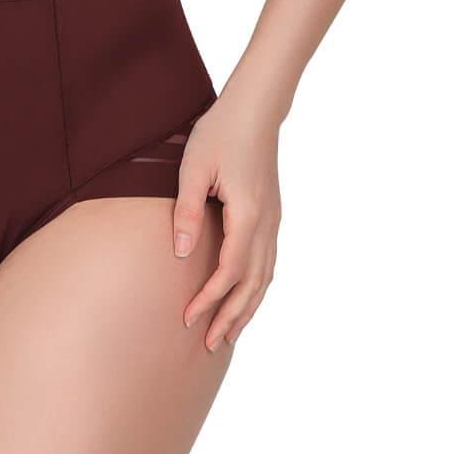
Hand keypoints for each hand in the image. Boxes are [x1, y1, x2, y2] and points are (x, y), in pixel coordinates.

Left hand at [174, 84, 282, 351]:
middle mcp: (266, 223)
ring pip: (265, 277)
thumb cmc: (219, 133)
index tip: (189, 318)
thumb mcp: (193, 168)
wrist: (254, 109)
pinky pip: (269, 262)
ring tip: (229, 334)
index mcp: (247, 214)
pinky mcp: (273, 214)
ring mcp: (274, 220)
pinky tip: (248, 297)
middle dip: (231, 316)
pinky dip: (259, 287)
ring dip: (248, 308)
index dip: (210, 299)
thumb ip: (186, 211)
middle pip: (252, 284)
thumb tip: (180, 254)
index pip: (229, 271)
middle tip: (209, 343)